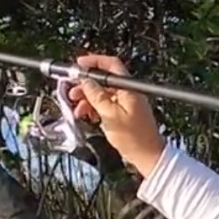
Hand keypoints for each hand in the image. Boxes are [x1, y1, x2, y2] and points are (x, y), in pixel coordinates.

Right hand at [68, 54, 165, 175]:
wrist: (147, 155)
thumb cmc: (134, 138)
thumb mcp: (110, 115)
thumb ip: (97, 96)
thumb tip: (86, 81)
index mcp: (128, 88)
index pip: (111, 65)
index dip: (93, 62)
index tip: (78, 66)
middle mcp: (128, 92)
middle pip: (104, 79)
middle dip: (86, 84)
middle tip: (72, 90)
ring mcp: (125, 102)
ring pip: (102, 92)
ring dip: (87, 97)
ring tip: (76, 107)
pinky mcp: (122, 112)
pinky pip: (105, 104)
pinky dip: (94, 107)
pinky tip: (85, 114)